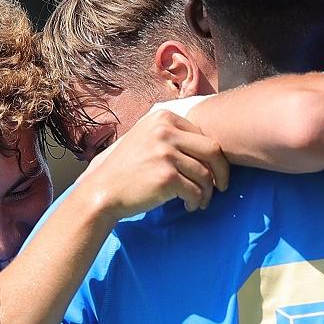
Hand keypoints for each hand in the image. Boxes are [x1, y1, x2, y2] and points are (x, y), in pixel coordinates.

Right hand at [77, 109, 229, 219]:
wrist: (101, 190)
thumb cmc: (125, 169)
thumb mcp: (145, 137)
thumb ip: (172, 134)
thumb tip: (210, 145)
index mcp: (163, 117)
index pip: (204, 134)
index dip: (213, 156)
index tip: (214, 171)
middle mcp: (165, 131)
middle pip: (213, 150)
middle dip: (222, 172)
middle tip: (221, 186)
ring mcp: (166, 154)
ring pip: (206, 174)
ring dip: (207, 192)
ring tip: (199, 201)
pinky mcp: (167, 177)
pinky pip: (196, 191)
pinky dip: (196, 201)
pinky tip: (189, 206)